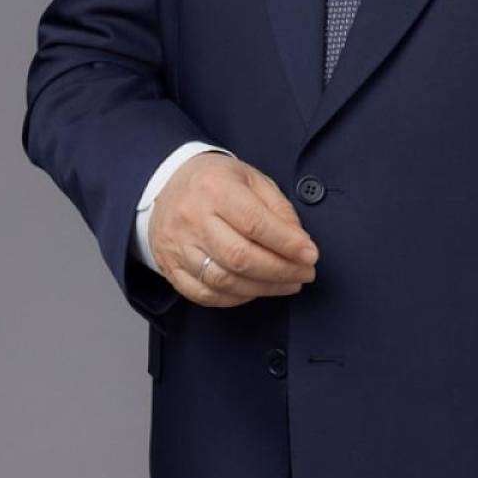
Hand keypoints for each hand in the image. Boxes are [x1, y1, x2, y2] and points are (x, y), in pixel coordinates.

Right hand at [148, 151, 318, 307]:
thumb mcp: (252, 179)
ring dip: (263, 288)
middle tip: (305, 273)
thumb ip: (278, 208)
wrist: (167, 184)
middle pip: (240, 257)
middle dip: (280, 271)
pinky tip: (255, 290)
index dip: (287, 244)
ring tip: (287, 284)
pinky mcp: (170, 267)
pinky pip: (204, 294)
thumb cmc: (216, 181)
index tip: (310, 255)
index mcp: (215, 189)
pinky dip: (235, 298)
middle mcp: (192, 218)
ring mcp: (178, 246)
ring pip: (223, 280)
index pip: (255, 223)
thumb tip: (299, 242)